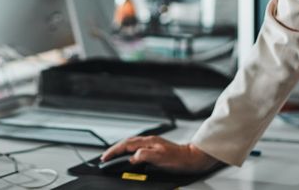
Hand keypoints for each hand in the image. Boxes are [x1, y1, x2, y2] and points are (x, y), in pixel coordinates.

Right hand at [100, 136, 219, 172]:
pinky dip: (129, 151)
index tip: (105, 158)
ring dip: (120, 150)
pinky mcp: (156, 148)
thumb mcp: (160, 158)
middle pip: (126, 143)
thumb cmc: (179, 159)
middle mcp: (149, 141)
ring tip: (113, 156)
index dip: (114, 151)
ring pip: (131, 144)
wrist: (193, 158)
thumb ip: (144, 155)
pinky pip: (137, 147)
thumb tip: (132, 157)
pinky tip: (130, 156)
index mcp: (148, 142)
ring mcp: (152, 144)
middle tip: (105, 157)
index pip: (126, 145)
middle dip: (114, 149)